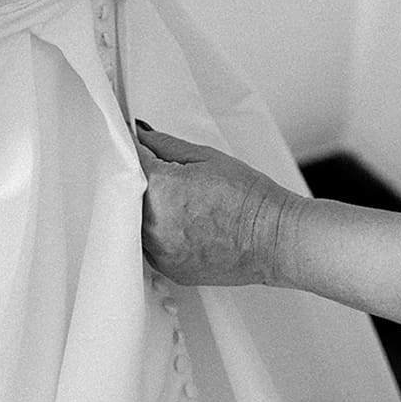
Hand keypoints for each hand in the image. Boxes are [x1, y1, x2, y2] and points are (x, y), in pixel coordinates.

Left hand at [135, 120, 300, 287]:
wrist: (275, 239)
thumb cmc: (248, 196)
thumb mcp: (204, 157)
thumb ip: (163, 144)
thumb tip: (137, 133)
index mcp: (159, 186)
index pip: (128, 158)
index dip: (132, 149)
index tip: (134, 144)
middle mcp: (152, 221)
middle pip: (125, 192)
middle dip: (136, 179)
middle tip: (157, 173)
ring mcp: (158, 249)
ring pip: (132, 221)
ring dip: (143, 207)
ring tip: (174, 201)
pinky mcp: (168, 268)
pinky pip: (148, 245)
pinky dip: (155, 232)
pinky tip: (177, 223)